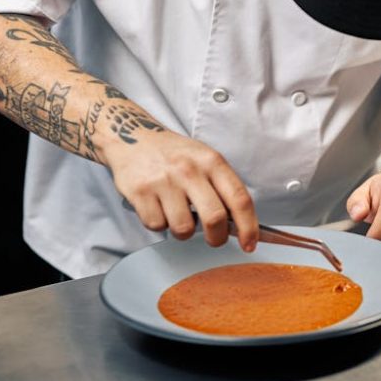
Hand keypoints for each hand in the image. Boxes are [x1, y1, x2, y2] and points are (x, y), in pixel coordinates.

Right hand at [106, 127, 258, 251]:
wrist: (132, 136)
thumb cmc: (173, 153)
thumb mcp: (204, 159)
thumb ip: (220, 187)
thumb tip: (239, 224)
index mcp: (212, 161)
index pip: (239, 199)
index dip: (249, 227)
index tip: (249, 244)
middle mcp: (189, 169)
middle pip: (214, 218)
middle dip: (216, 238)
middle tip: (213, 238)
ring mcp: (164, 180)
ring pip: (183, 228)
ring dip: (182, 230)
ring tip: (177, 214)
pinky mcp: (140, 192)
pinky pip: (157, 225)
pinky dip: (159, 223)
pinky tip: (158, 207)